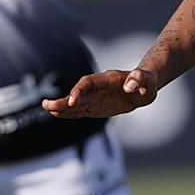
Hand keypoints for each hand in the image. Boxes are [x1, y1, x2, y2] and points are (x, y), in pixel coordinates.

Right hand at [42, 68, 158, 117]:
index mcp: (108, 79)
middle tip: (47, 105)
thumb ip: (140, 80)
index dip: (79, 91)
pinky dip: (69, 113)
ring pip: (76, 102)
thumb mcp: (148, 82)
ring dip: (62, 106)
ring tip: (46, 108)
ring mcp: (95, 97)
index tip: (72, 101)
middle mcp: (98, 87)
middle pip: (78, 92)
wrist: (144, 87)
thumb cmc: (147, 83)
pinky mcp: (95, 106)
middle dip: (64, 99)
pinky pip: (80, 110)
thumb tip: (130, 85)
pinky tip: (57, 114)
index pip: (89, 83)